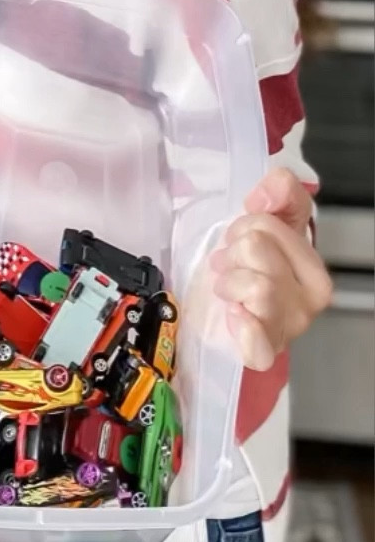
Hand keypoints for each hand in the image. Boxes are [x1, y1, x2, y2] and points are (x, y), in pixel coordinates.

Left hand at [210, 167, 331, 371]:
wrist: (231, 313)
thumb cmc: (252, 268)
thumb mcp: (270, 220)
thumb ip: (280, 190)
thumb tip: (265, 195)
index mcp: (314, 267)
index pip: (266, 224)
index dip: (245, 227)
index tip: (242, 241)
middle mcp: (309, 300)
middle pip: (255, 248)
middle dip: (233, 252)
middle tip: (231, 265)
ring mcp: (289, 328)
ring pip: (254, 285)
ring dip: (228, 282)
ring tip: (227, 288)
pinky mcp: (265, 351)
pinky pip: (257, 341)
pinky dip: (243, 328)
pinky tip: (235, 316)